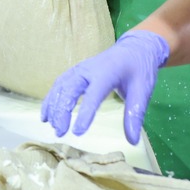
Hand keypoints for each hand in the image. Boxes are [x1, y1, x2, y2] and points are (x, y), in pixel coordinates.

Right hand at [41, 31, 170, 142]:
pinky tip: (47, 115)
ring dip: (54, 106)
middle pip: (70, 88)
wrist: (134, 48)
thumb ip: (135, 115)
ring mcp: (79, 69)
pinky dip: (51, 99)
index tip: (78, 132)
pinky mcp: (75, 72)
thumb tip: (132, 141)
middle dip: (62, 111)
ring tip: (52, 126)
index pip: (93, 94)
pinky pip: (59, 85)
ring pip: (61, 86)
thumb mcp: (143, 91)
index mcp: (107, 72)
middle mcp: (89, 69)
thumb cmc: (139, 70)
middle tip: (60, 132)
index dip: (85, 113)